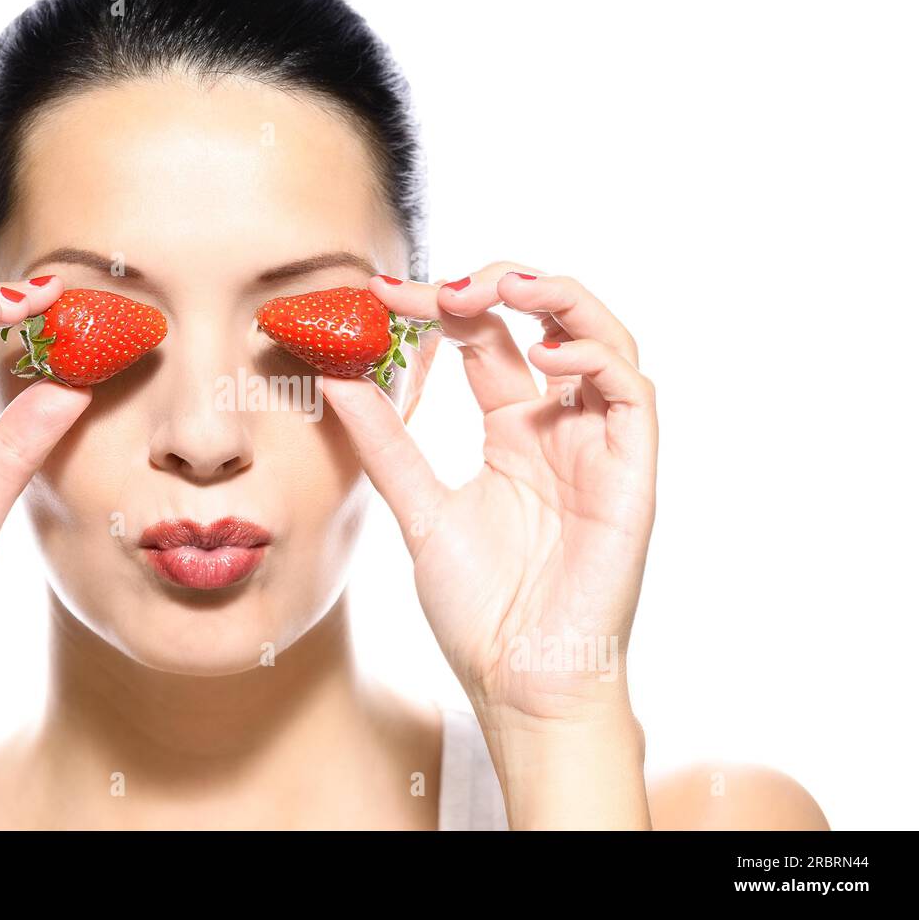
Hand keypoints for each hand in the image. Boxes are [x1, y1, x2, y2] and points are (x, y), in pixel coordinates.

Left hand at [319, 263, 657, 724]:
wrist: (520, 682)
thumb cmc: (480, 610)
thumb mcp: (419, 509)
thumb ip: (384, 441)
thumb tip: (334, 374)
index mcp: (513, 431)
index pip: (486, 340)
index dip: (442, 308)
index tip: (383, 294)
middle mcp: (560, 427)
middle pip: (548, 322)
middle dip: (499, 285)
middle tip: (441, 284)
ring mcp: (601, 446)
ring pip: (603, 339)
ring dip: (558, 299)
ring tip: (499, 286)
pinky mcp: (633, 474)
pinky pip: (632, 395)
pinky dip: (595, 360)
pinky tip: (545, 355)